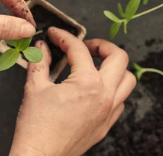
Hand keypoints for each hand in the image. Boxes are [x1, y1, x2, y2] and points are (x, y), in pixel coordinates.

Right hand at [10, 27, 135, 155]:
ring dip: (115, 68)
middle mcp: (104, 96)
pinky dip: (114, 89)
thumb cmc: (36, 127)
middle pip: (119, 58)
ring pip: (128, 81)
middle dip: (102, 45)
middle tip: (86, 46)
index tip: (55, 35)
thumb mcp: (34, 88)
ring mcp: (108, 112)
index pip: (79, 49)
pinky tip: (97, 89)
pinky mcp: (106, 125)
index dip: (64, 37)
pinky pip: (121, 101)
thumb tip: (42, 47)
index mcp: (87, 84)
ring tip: (97, 65)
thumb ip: (40, 61)